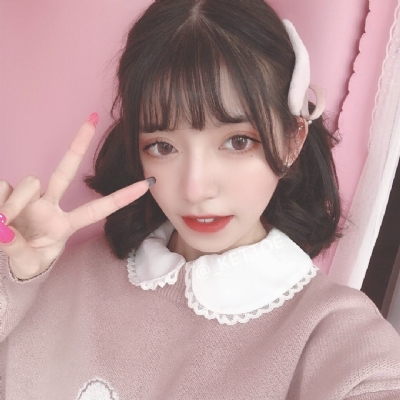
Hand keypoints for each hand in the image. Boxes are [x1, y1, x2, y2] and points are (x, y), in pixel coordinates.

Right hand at [0, 114, 152, 279]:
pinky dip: (0, 201)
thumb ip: (17, 248)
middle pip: (65, 170)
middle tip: (93, 118)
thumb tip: (2, 228)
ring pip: (31, 181)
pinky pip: (4, 186)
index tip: (147, 184)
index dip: (122, 198)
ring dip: (15, 203)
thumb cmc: (27, 261)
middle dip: (78, 145)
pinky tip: (0, 217)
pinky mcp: (7, 192)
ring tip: (4, 224)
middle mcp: (50, 205)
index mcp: (65, 224)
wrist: (7, 263)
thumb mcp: (29, 262)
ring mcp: (30, 198)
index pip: (97, 209)